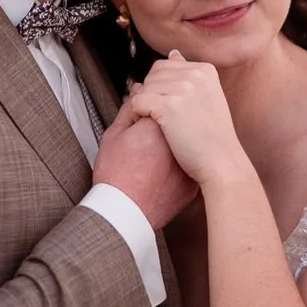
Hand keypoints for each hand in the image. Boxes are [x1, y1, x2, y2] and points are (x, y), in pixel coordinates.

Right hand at [93, 99, 197, 228]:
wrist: (125, 214)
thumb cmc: (115, 177)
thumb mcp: (114, 136)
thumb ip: (130, 110)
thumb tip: (139, 92)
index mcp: (158, 125)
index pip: (162, 101)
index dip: (149, 109)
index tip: (140, 121)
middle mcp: (178, 139)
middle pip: (178, 120)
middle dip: (166, 121)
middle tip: (146, 141)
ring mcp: (189, 160)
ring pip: (186, 142)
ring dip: (175, 140)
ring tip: (153, 157)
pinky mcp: (193, 180)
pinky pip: (189, 163)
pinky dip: (179, 162)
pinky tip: (163, 171)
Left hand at [126, 51, 251, 186]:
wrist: (221, 162)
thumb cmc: (213, 136)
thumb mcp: (208, 97)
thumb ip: (190, 76)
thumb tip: (173, 54)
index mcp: (206, 70)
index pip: (166, 65)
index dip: (160, 86)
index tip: (169, 107)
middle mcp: (195, 74)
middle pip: (153, 75)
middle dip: (150, 93)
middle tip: (159, 117)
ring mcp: (182, 89)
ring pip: (144, 88)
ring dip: (143, 105)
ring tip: (154, 123)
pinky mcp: (168, 106)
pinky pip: (137, 102)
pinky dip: (136, 115)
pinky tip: (147, 128)